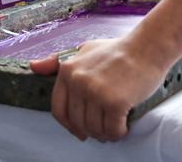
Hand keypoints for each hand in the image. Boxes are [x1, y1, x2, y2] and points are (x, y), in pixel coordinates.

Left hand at [29, 36, 167, 140]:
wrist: (148, 47)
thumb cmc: (119, 50)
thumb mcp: (85, 50)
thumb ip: (58, 62)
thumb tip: (33, 66)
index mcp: (68, 70)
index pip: (59, 109)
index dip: (69, 124)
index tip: (80, 130)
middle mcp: (78, 81)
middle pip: (78, 122)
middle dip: (91, 130)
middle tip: (104, 128)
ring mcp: (95, 92)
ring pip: (94, 129)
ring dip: (105, 133)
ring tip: (115, 126)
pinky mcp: (114, 102)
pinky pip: (112, 130)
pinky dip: (119, 133)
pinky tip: (124, 126)